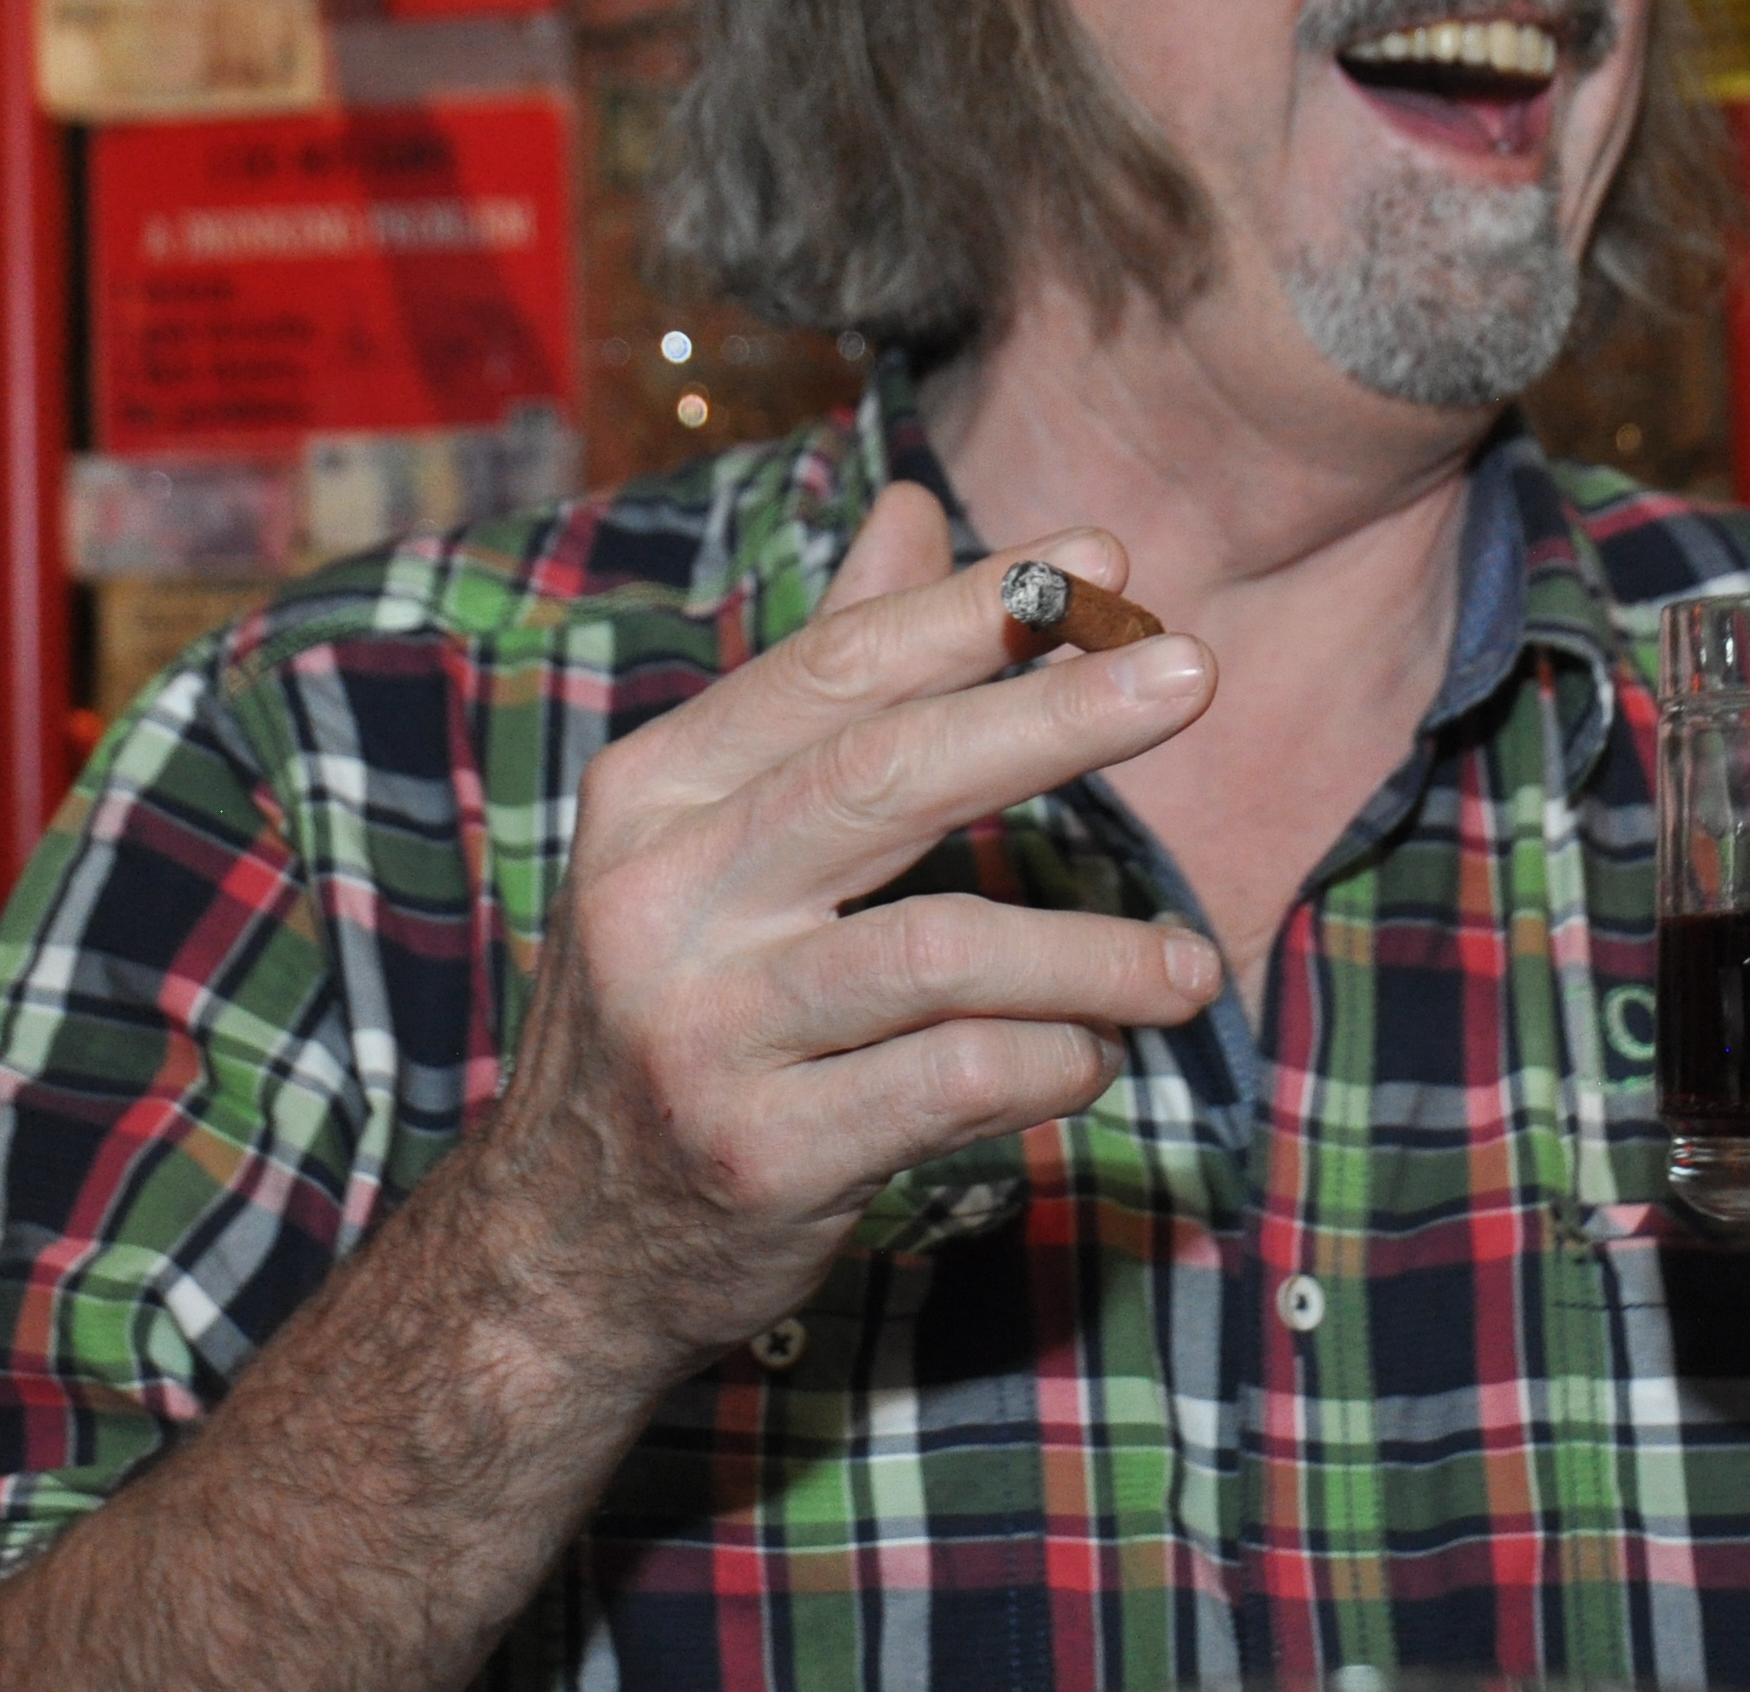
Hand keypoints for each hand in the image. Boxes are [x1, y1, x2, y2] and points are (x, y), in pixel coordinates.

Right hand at [441, 485, 1225, 1389]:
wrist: (556, 1248)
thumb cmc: (676, 1002)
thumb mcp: (706, 829)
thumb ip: (820, 676)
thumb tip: (912, 501)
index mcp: (655, 796)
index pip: (833, 671)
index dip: (975, 610)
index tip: (1108, 562)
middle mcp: (664, 900)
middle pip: (885, 778)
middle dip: (1051, 716)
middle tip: (1193, 676)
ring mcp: (705, 1032)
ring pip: (939, 951)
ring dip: (1093, 952)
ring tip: (1191, 965)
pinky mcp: (763, 1154)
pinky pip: (953, 1084)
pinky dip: (1051, 1062)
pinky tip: (1094, 1058)